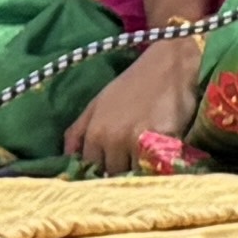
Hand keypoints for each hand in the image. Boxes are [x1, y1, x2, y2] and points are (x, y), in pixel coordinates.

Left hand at [66, 43, 203, 174]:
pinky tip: (164, 154)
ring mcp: (137, 141)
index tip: (114, 163)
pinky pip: (157, 167)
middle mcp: (112, 139)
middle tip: (134, 158)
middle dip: (122, 169)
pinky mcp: (163, 141)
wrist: (170, 64)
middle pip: (114, 173)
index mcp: (95, 132)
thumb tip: (67, 158)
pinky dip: (160, 166)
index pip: (92, 167)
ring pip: (135, 173)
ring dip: (141, 170)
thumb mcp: (98, 103)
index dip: (102, 168)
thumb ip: (78, 131)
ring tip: (149, 156)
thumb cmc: (134, 83)